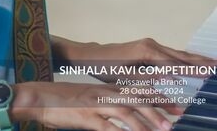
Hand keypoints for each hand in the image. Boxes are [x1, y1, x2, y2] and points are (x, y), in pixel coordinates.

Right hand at [13, 81, 171, 130]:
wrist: (39, 97)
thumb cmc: (63, 100)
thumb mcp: (90, 99)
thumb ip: (108, 105)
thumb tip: (125, 116)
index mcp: (108, 89)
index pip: (139, 90)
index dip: (159, 97)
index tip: (177, 104)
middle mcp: (106, 94)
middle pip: (138, 100)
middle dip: (160, 110)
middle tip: (177, 118)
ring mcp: (97, 105)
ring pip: (128, 112)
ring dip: (148, 122)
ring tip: (164, 130)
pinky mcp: (87, 117)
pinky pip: (109, 127)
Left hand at [70, 38, 216, 113]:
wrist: (93, 56)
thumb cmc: (106, 69)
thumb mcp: (126, 78)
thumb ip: (149, 78)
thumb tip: (170, 80)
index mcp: (148, 53)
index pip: (177, 64)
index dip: (195, 69)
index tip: (212, 71)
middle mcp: (153, 45)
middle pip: (182, 56)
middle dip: (203, 61)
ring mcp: (151, 45)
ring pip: (178, 54)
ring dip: (196, 59)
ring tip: (214, 62)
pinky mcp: (149, 48)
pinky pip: (171, 54)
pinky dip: (184, 58)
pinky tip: (192, 61)